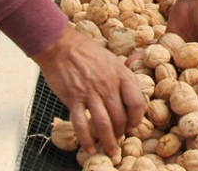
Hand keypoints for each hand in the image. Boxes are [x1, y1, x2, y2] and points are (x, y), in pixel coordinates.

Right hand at [32, 28, 144, 156]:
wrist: (61, 46)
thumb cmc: (87, 51)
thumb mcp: (112, 58)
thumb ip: (123, 74)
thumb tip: (134, 80)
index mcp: (121, 74)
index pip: (137, 103)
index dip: (137, 118)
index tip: (132, 125)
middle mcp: (108, 85)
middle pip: (121, 117)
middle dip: (121, 133)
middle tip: (119, 139)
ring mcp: (90, 93)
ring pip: (104, 124)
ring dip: (109, 141)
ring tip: (110, 150)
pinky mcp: (74, 99)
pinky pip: (82, 124)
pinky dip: (87, 140)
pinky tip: (90, 148)